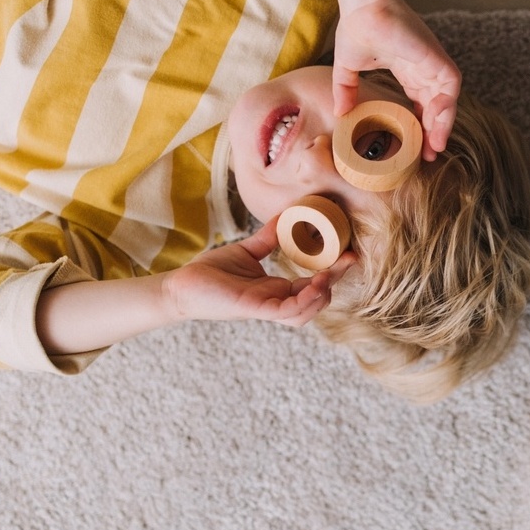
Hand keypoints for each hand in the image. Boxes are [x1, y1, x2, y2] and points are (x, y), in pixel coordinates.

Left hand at [165, 219, 355, 325]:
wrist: (181, 285)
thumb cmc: (209, 273)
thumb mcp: (246, 252)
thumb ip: (268, 238)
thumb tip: (285, 216)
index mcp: (275, 290)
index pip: (312, 286)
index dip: (332, 272)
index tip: (347, 252)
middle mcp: (274, 301)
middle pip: (316, 300)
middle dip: (335, 281)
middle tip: (348, 259)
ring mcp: (265, 308)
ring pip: (305, 312)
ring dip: (322, 295)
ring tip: (329, 275)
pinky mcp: (254, 309)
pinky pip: (287, 312)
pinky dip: (304, 301)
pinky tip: (314, 285)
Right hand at [332, 0, 461, 159]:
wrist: (363, 9)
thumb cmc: (355, 29)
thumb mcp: (347, 68)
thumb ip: (345, 90)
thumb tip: (339, 114)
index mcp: (407, 69)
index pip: (421, 102)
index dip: (420, 125)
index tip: (415, 146)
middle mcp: (422, 67)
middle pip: (436, 105)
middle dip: (435, 131)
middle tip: (428, 154)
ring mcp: (431, 62)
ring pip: (447, 99)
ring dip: (443, 123)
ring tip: (434, 146)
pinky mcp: (435, 57)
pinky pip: (451, 84)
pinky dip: (447, 105)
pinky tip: (436, 123)